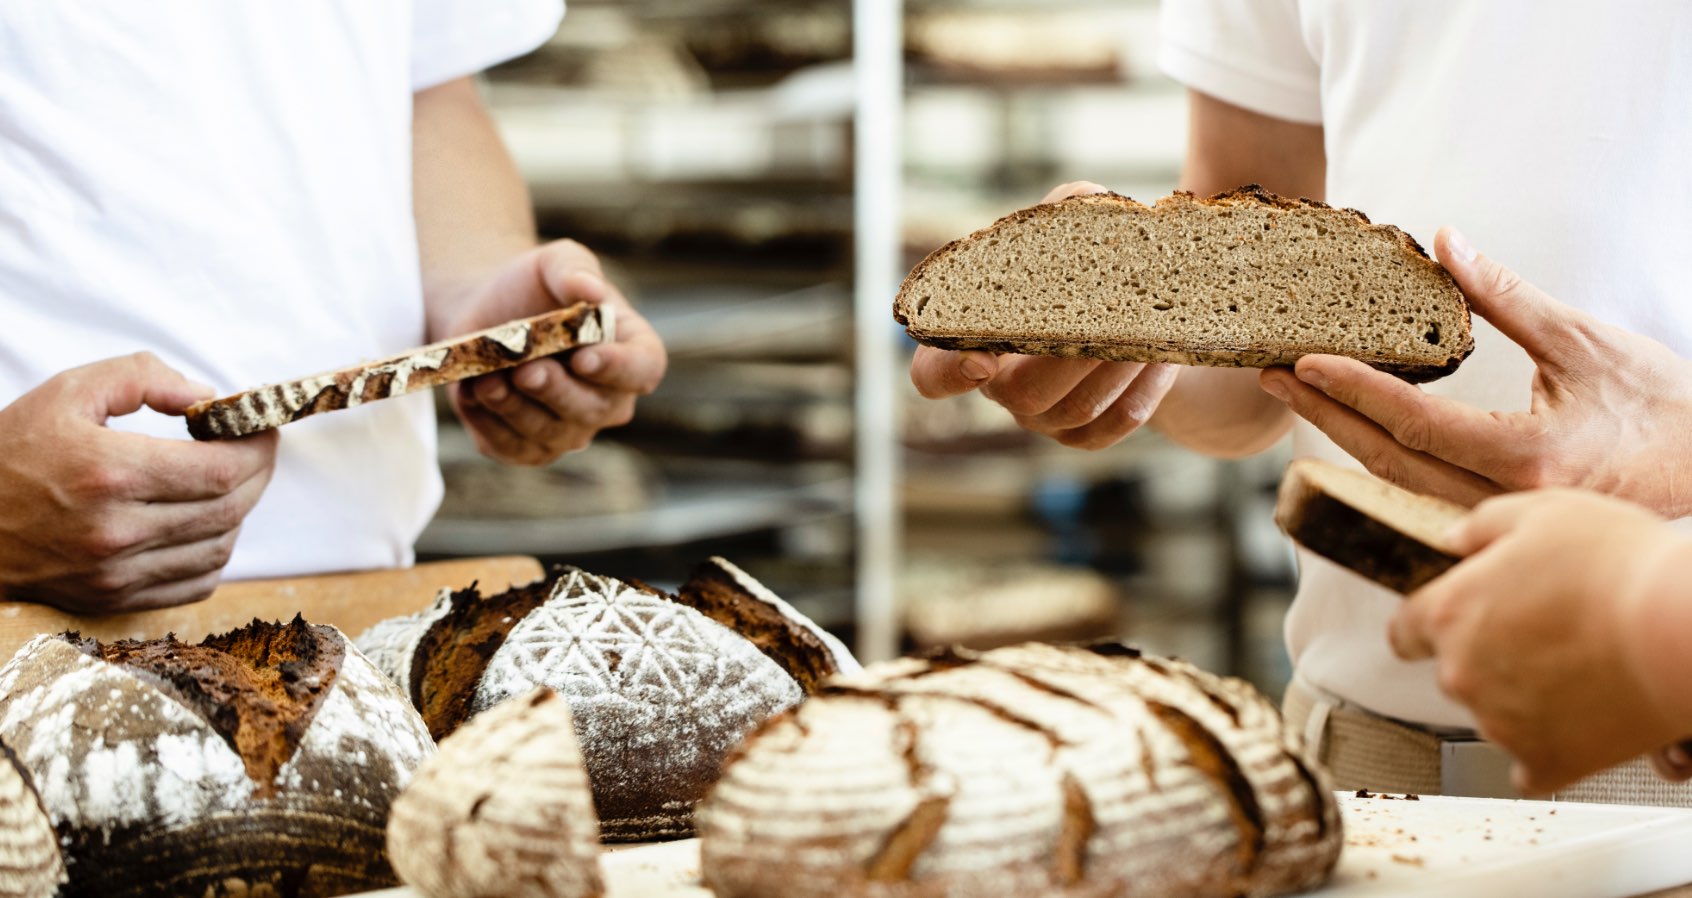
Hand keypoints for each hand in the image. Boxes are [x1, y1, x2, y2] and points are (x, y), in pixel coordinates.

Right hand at [0, 353, 277, 611]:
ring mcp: (115, 573)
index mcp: (109, 473)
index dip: (256, 448)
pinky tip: (202, 523)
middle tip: (256, 449)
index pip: (220, 469)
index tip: (260, 428)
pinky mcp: (112, 599)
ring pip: (219, 547)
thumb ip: (142, 379)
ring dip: (238, 512)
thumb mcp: (68, 392)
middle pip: (230, 508)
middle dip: (257, 474)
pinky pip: (195, 584)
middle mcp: (117, 530)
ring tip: (227, 481)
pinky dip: (214, 552)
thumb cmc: (11, 451)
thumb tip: (206, 397)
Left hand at [443, 239, 666, 465]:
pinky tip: (470, 393)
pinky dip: (488, 424)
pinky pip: (513, 449)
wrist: (484, 313)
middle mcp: (609, 399)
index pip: (644, 369)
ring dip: (516, 409)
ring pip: (551, 434)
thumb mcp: (554, 262)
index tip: (585, 357)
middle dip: (557, 392)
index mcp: (631, 351)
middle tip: (526, 370)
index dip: (619, 369)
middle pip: (596, 410)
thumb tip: (590, 292)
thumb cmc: (532, 286)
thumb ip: (575, 270)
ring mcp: (571, 429)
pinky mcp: (528, 448)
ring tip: (487, 379)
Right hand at [908, 181, 1180, 450]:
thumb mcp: (1074, 225)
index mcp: (976, 339)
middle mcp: (1001, 386)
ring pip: (1075, 410)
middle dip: (1070, 359)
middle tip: (1113, 322)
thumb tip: (1087, 209)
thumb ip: (1066, 212)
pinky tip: (1163, 355)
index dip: (949, 374)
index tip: (982, 360)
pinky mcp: (1083, 435)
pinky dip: (1141, 390)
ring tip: (1150, 330)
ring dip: (1116, 368)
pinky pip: (1111, 424)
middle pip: (1021, 394)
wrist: (1140, 309)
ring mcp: (1041, 418)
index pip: (933, 375)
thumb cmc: (1088, 261)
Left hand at [1260, 228, 1691, 512]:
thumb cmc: (1663, 406)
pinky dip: (1380, 471)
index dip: (1354, 390)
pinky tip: (1350, 440)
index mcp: (1526, 455)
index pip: (1415, 422)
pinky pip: (1421, 504)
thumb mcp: (1585, 342)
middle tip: (1272, 377)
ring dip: (1342, 443)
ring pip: (1400, 489)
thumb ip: (1506, 298)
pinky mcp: (1503, 533)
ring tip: (1298, 399)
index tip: (1302, 361)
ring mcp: (1503, 527)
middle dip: (1325, 416)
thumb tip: (1445, 243)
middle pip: (1389, 461)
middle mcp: (1506, 502)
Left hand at [1389, 489, 1691, 793]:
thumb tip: (1453, 541)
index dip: (1424, 625)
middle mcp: (1463, 673)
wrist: (1682, 630)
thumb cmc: (1620, 567)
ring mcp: (1501, 723)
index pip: (1404, 630)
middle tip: (1548, 631)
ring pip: (1495, 712)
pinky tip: (1579, 719)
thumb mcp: (1542, 512)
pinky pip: (1530, 766)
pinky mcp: (1546, 762)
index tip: (1443, 626)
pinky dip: (1549, 747)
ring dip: (1524, 695)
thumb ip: (1482, 526)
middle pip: (1456, 669)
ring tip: (1581, 664)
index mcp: (1451, 612)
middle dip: (1490, 653)